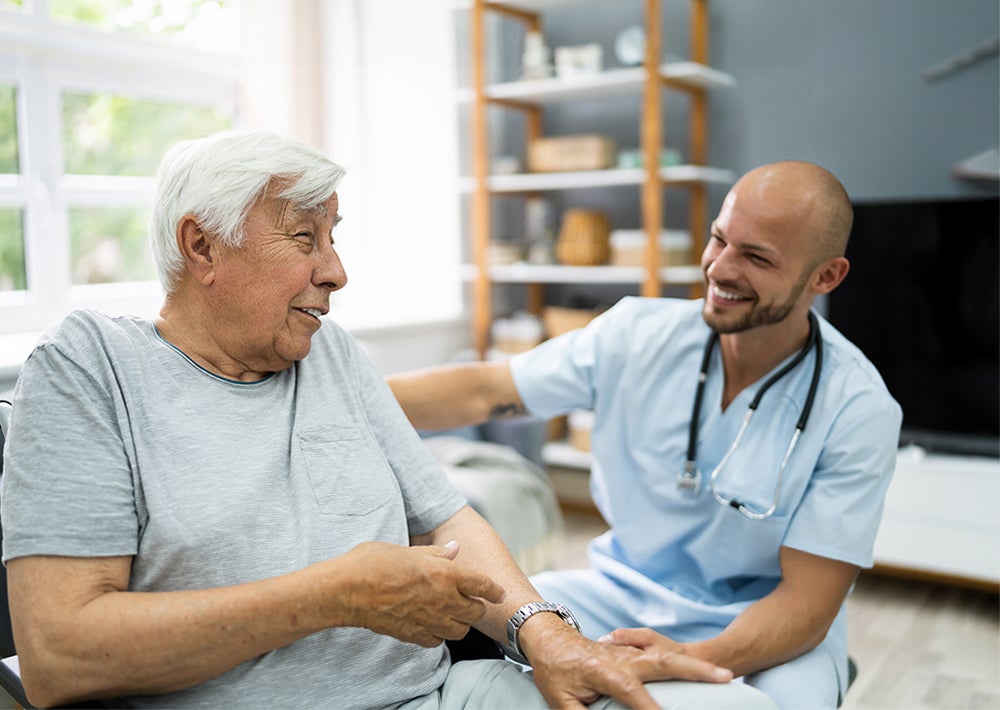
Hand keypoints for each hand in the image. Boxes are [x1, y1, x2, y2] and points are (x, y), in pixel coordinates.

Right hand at [336, 540, 504, 646]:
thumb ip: (436, 553)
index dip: (494, 589)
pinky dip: (439, 635)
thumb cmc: (374, 562)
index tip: (499, 592)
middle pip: (475, 611)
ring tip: (453, 614)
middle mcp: (443, 599)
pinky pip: (438, 641)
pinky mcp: (414, 635)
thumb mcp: (409, 549)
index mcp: (445, 573)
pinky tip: (432, 625)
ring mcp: (430, 620)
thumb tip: (455, 549)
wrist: (348, 590)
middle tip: (471, 600)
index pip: (482, 584)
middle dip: (477, 606)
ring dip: (460, 622)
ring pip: (460, 630)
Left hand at [523, 620, 731, 708]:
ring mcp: (631, 654)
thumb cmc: (554, 671)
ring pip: (669, 656)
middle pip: (663, 662)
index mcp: (603, 670)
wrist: (549, 637)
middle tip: (724, 678)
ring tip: (727, 674)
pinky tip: (708, 673)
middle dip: (694, 670)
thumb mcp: (560, 700)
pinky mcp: (634, 655)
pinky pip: (663, 658)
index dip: (649, 708)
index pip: (631, 691)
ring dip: (698, 665)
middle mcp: (623, 659)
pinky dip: (687, 665)